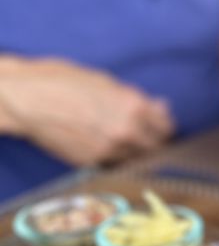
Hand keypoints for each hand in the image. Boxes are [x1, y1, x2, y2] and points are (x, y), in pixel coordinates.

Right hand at [0, 57, 173, 165]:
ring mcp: (110, 149)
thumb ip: (136, 98)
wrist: (25, 100)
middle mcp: (126, 131)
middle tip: (148, 139)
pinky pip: (115, 164)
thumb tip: (162, 106)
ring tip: (126, 143)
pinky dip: (117, 158)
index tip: (160, 128)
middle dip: (155, 144)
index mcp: (133, 106)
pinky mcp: (93, 162)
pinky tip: (108, 147)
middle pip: (156, 148)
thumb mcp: (104, 82)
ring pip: (137, 159)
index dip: (165, 129)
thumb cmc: (62, 81)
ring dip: (137, 153)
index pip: (166, 128)